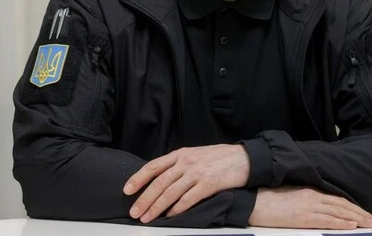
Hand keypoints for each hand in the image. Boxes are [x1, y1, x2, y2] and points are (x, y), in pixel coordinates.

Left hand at [123, 144, 249, 222]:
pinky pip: (188, 198)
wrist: (243, 158)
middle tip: (134, 212)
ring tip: (147, 218)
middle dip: (144, 199)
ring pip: (170, 192)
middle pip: (159, 182)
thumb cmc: (219, 158)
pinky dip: (177, 208)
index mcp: (181, 153)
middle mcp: (186, 162)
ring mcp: (197, 173)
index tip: (127, 190)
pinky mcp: (208, 184)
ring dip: (156, 207)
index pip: (154, 166)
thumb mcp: (195, 154)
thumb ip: (178, 164)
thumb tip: (160, 180)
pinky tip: (170, 216)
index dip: (139, 178)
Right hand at [248, 187, 371, 229]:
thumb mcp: (292, 194)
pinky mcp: (303, 217)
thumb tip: (321, 204)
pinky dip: (341, 223)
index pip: (338, 200)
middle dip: (361, 214)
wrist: (254, 200)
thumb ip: (307, 197)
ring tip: (371, 223)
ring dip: (357, 219)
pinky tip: (352, 226)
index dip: (353, 207)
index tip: (365, 213)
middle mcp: (313, 197)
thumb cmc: (269, 198)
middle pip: (343, 206)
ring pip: (339, 213)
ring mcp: (309, 207)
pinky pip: (326, 221)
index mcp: (311, 191)